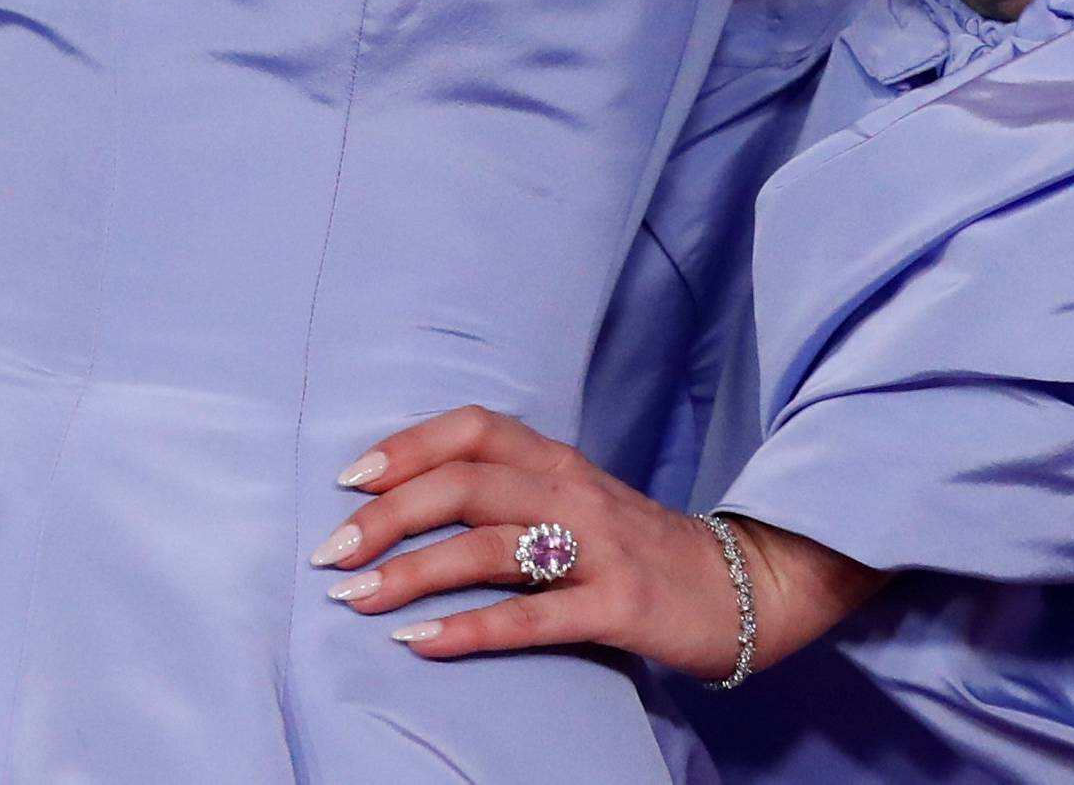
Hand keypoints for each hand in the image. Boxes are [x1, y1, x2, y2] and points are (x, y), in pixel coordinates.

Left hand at [307, 404, 887, 675]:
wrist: (744, 585)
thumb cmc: (636, 545)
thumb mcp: (573, 499)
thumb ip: (510, 490)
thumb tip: (410, 499)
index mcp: (556, 458)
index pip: (470, 429)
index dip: (405, 447)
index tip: (347, 480)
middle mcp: (571, 490)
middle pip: (464, 485)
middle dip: (387, 516)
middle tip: (329, 552)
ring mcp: (596, 547)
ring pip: (488, 547)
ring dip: (412, 573)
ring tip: (356, 599)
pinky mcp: (618, 606)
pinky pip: (533, 617)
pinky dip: (471, 629)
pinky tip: (421, 644)